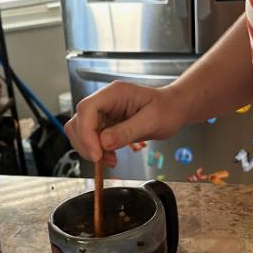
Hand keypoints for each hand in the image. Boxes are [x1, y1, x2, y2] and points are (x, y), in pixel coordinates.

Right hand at [65, 81, 187, 165]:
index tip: (96, 153)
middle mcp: (104, 101)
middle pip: (79, 121)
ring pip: (80, 131)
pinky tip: (110, 158)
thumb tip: (104, 143)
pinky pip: (91, 139)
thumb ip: (127, 131)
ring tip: (108, 160)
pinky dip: (96, 151)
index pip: (87, 109)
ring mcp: (103, 113)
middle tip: (101, 160)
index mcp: (114, 93)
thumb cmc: (167, 109)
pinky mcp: (105, 125)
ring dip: (89, 149)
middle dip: (86, 143)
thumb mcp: (152, 121)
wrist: (173, 109)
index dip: (86, 132)